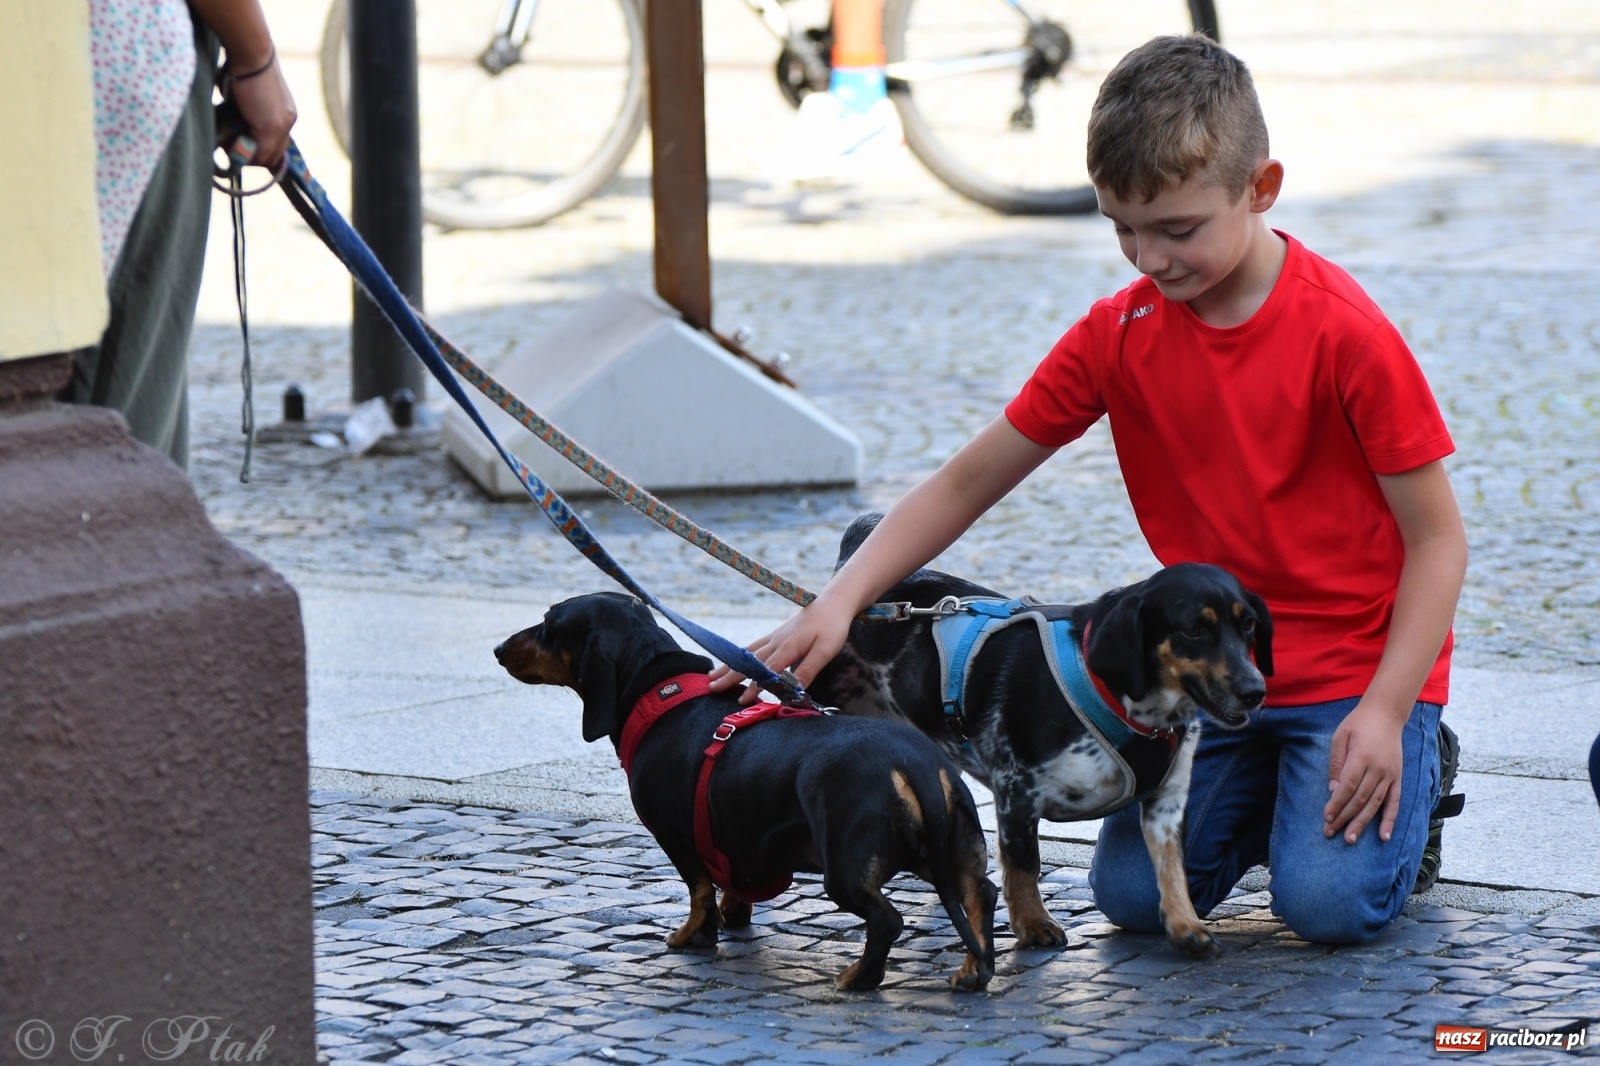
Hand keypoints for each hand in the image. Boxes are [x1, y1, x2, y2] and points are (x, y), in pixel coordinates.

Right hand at [228, 57, 296, 168]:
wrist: (251, 55)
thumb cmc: (243, 65)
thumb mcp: (250, 93)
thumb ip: (248, 111)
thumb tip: (234, 125)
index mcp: (285, 112)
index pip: (278, 144)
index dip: (260, 150)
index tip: (242, 147)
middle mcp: (288, 121)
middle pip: (275, 155)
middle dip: (254, 157)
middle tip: (233, 150)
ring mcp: (281, 126)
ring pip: (267, 158)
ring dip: (247, 157)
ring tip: (229, 146)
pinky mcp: (270, 129)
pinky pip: (260, 155)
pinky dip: (244, 155)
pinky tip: (229, 146)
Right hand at [707, 597, 855, 704]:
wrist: (832, 603)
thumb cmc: (832, 627)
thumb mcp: (826, 650)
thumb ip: (808, 669)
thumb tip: (794, 691)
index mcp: (788, 647)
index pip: (767, 670)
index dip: (754, 685)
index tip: (742, 700)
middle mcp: (776, 642)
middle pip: (749, 662)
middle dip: (730, 676)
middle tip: (711, 688)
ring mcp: (774, 637)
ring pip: (747, 654)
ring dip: (729, 666)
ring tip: (712, 676)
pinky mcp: (776, 635)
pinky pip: (753, 647)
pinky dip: (739, 656)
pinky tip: (732, 661)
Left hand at [1323, 699, 1406, 843]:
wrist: (1386, 714)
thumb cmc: (1358, 724)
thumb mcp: (1339, 737)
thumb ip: (1336, 764)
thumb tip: (1333, 790)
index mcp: (1362, 757)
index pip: (1348, 787)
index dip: (1337, 804)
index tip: (1326, 817)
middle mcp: (1379, 769)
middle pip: (1360, 799)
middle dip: (1344, 818)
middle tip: (1331, 833)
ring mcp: (1391, 775)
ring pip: (1375, 804)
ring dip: (1362, 823)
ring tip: (1350, 839)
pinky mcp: (1398, 778)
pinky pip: (1395, 802)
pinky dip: (1390, 820)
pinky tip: (1384, 836)